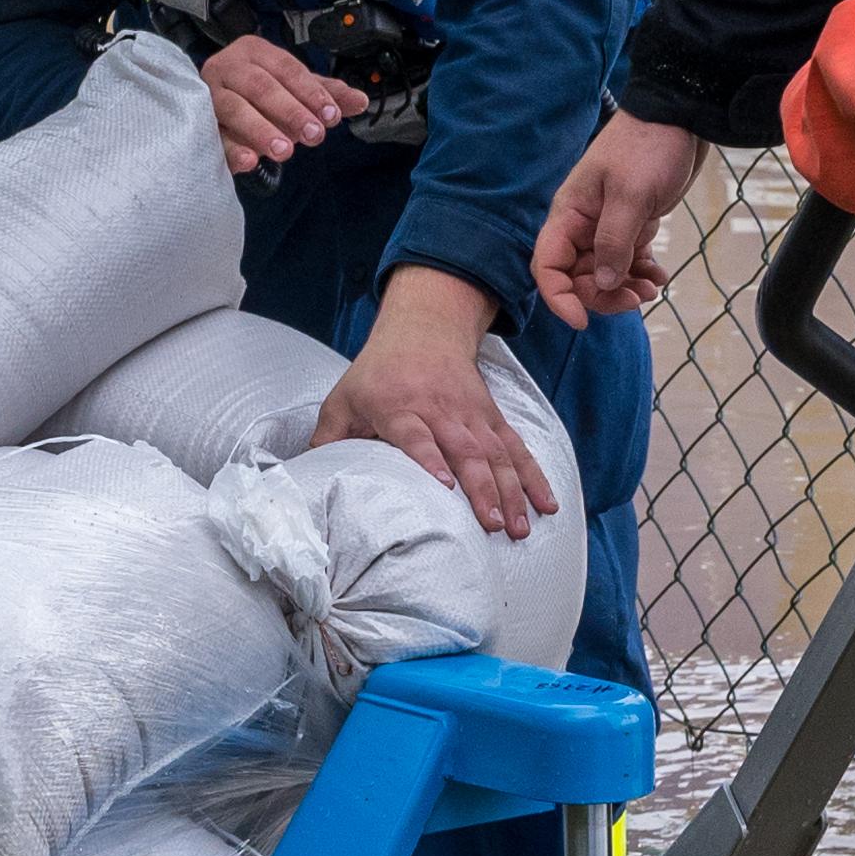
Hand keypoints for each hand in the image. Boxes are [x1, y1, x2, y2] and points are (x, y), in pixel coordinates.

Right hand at [201, 33, 368, 174]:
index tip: (331, 116)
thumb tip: (360, 101)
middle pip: (261, 86)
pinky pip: (213, 136)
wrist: (212, 103)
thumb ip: (325, 95)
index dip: (311, 93)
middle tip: (314, 135)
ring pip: (234, 109)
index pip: (287, 69)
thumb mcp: (294, 90)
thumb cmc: (258, 93)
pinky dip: (231, 149)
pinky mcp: (199, 124)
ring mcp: (209, 95)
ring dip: (261, 130)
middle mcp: (228, 68)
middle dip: (290, 111)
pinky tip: (248, 161)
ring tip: (284, 151)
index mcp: (255, 52)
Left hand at [311, 271, 557, 540]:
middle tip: (493, 525)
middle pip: (465, 450)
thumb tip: (308, 482)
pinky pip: (517, 447)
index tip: (444, 488)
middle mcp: (440, 409)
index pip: (415, 435)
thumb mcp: (343, 398)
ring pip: (496, 453)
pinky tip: (547, 504)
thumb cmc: (376, 373)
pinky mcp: (491, 417)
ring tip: (521, 527)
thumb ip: (329, 440)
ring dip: (512, 491)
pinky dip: (534, 475)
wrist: (424, 328)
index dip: (429, 459)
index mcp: (399, 406)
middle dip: (483, 489)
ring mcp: (471, 414)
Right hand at [534, 113, 710, 325]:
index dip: (559, 297)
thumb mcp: (631, 195)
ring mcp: (605, 226)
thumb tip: (600, 284)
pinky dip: (640, 273)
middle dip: (602, 296)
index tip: (583, 320)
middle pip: (576, 277)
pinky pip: (627, 261)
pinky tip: (659, 276)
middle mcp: (581, 225)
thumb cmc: (649, 148)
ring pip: (603, 273)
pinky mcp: (631, 225)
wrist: (681, 119)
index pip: (547, 266)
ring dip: (624, 288)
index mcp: (569, 214)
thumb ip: (613, 242)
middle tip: (636, 299)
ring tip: (652, 287)